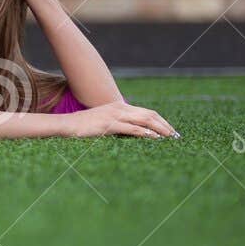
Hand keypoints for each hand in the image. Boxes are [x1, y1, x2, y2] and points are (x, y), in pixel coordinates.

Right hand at [63, 100, 178, 139]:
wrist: (68, 125)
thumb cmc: (85, 126)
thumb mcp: (105, 121)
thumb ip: (119, 123)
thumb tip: (134, 132)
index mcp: (120, 106)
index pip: (147, 112)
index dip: (161, 121)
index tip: (171, 131)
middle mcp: (120, 108)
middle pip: (149, 114)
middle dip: (165, 125)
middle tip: (176, 136)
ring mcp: (115, 116)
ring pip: (144, 120)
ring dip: (159, 129)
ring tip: (170, 137)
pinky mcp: (110, 125)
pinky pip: (132, 128)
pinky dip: (145, 133)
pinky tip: (154, 138)